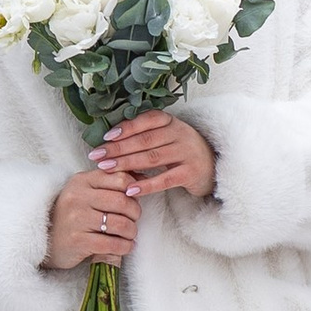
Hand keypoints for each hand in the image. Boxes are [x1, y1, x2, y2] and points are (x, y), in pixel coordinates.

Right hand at [44, 155, 141, 272]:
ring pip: (120, 224)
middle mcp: (78, 197)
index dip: (134, 190)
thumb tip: (143, 177)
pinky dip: (125, 247)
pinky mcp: (78, 241)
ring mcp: (77, 219)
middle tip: (133, 220)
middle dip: (135, 213)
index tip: (134, 200)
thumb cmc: (71, 215)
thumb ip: (110, 183)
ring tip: (129, 235)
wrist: (45, 239)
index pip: (120, 178)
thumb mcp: (85, 192)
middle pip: (123, 201)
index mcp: (82, 180)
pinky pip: (112, 244)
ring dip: (131, 232)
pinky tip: (125, 246)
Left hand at [100, 112, 217, 203]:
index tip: (105, 138)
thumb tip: (110, 140)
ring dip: (126, 164)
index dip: (125, 128)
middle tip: (97, 155)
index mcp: (171, 122)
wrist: (214, 167)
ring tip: (107, 169)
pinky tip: (130, 189)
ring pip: (151, 158)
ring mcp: (186, 153)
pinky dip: (146, 185)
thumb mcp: (167, 136)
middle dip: (118, 148)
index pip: (146, 120)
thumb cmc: (181, 151)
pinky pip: (164, 179)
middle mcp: (180, 134)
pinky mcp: (190, 173)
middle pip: (144, 140)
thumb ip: (146, 135)